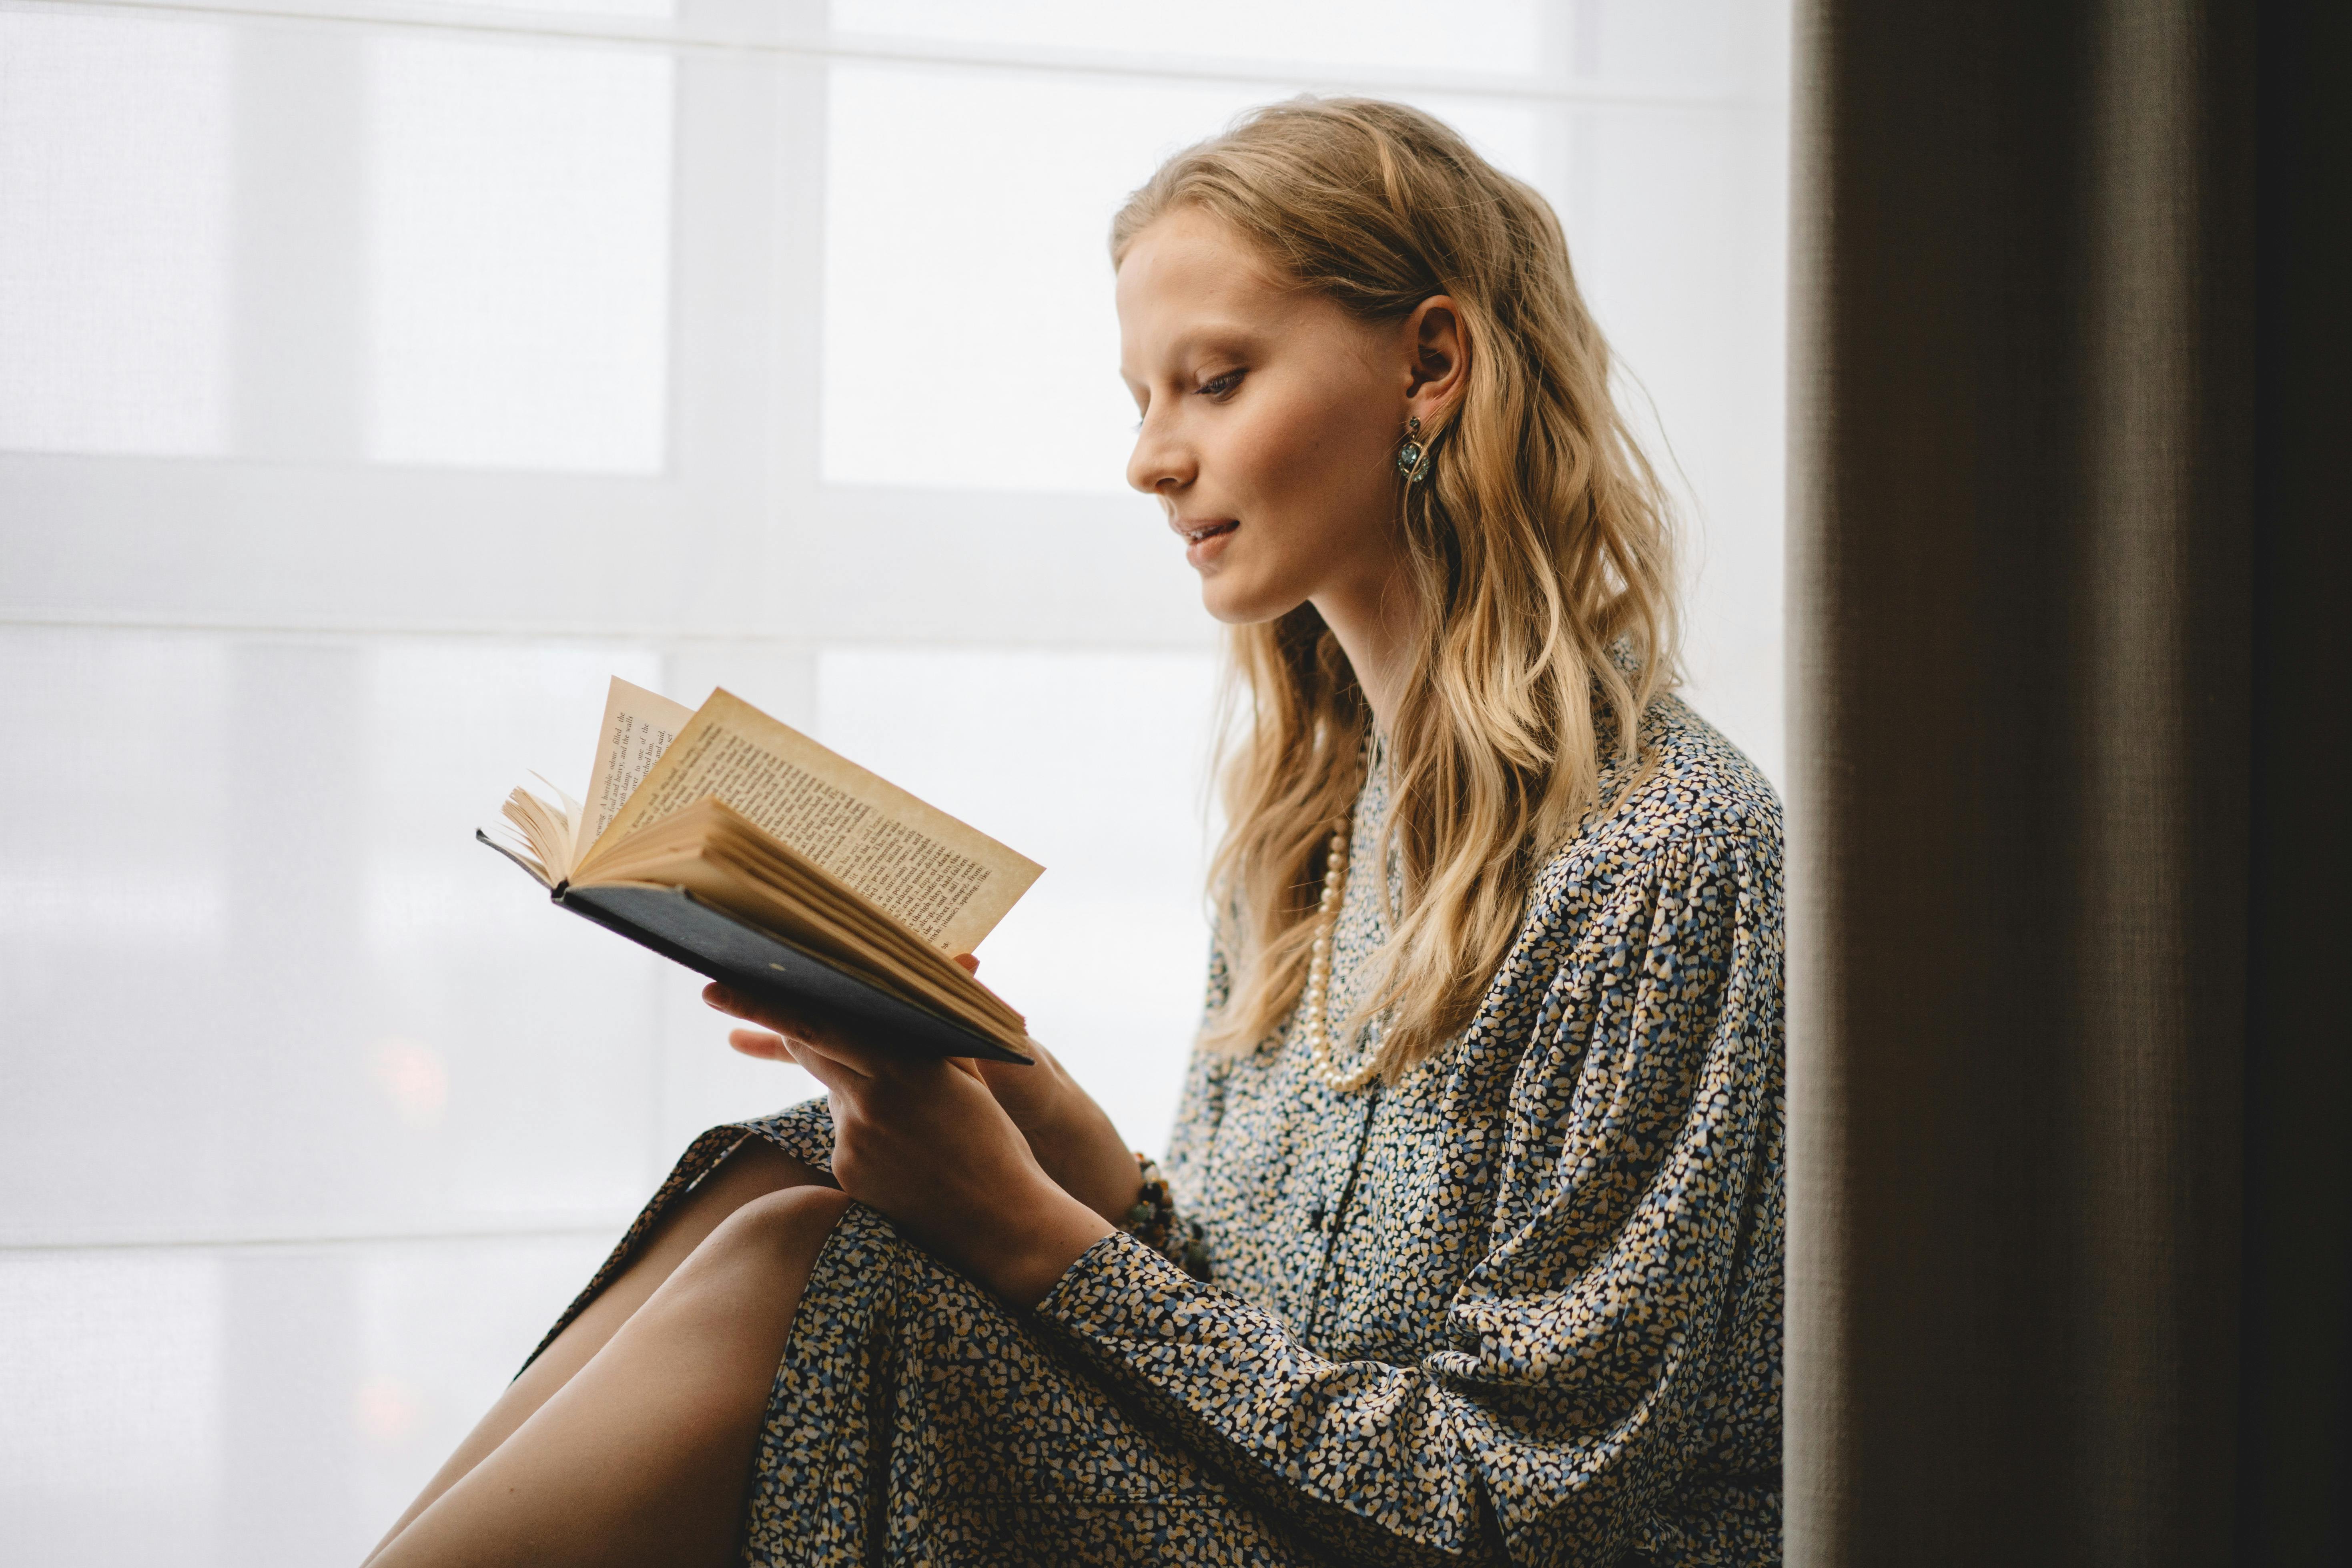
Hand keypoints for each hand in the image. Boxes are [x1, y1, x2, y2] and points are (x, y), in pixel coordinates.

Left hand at [706, 983, 1113, 1305]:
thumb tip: (903, 1001)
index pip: (816, 1025)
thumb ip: (926, 1038)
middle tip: (724, 998)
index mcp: (904, 1065)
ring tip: (916, 1118)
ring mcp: (854, 1140)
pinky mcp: (848, 1173)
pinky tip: (907, 1151)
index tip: (717, 989)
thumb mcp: (966, 1077)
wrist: (1003, 1222)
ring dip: (855, 1084)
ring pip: (835, 1090)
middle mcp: (871, 1099)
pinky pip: (845, 1133)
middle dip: (768, 1027)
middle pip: (807, 1049)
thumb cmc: (994, 1142)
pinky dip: (867, 1128)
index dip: (763, 1004)